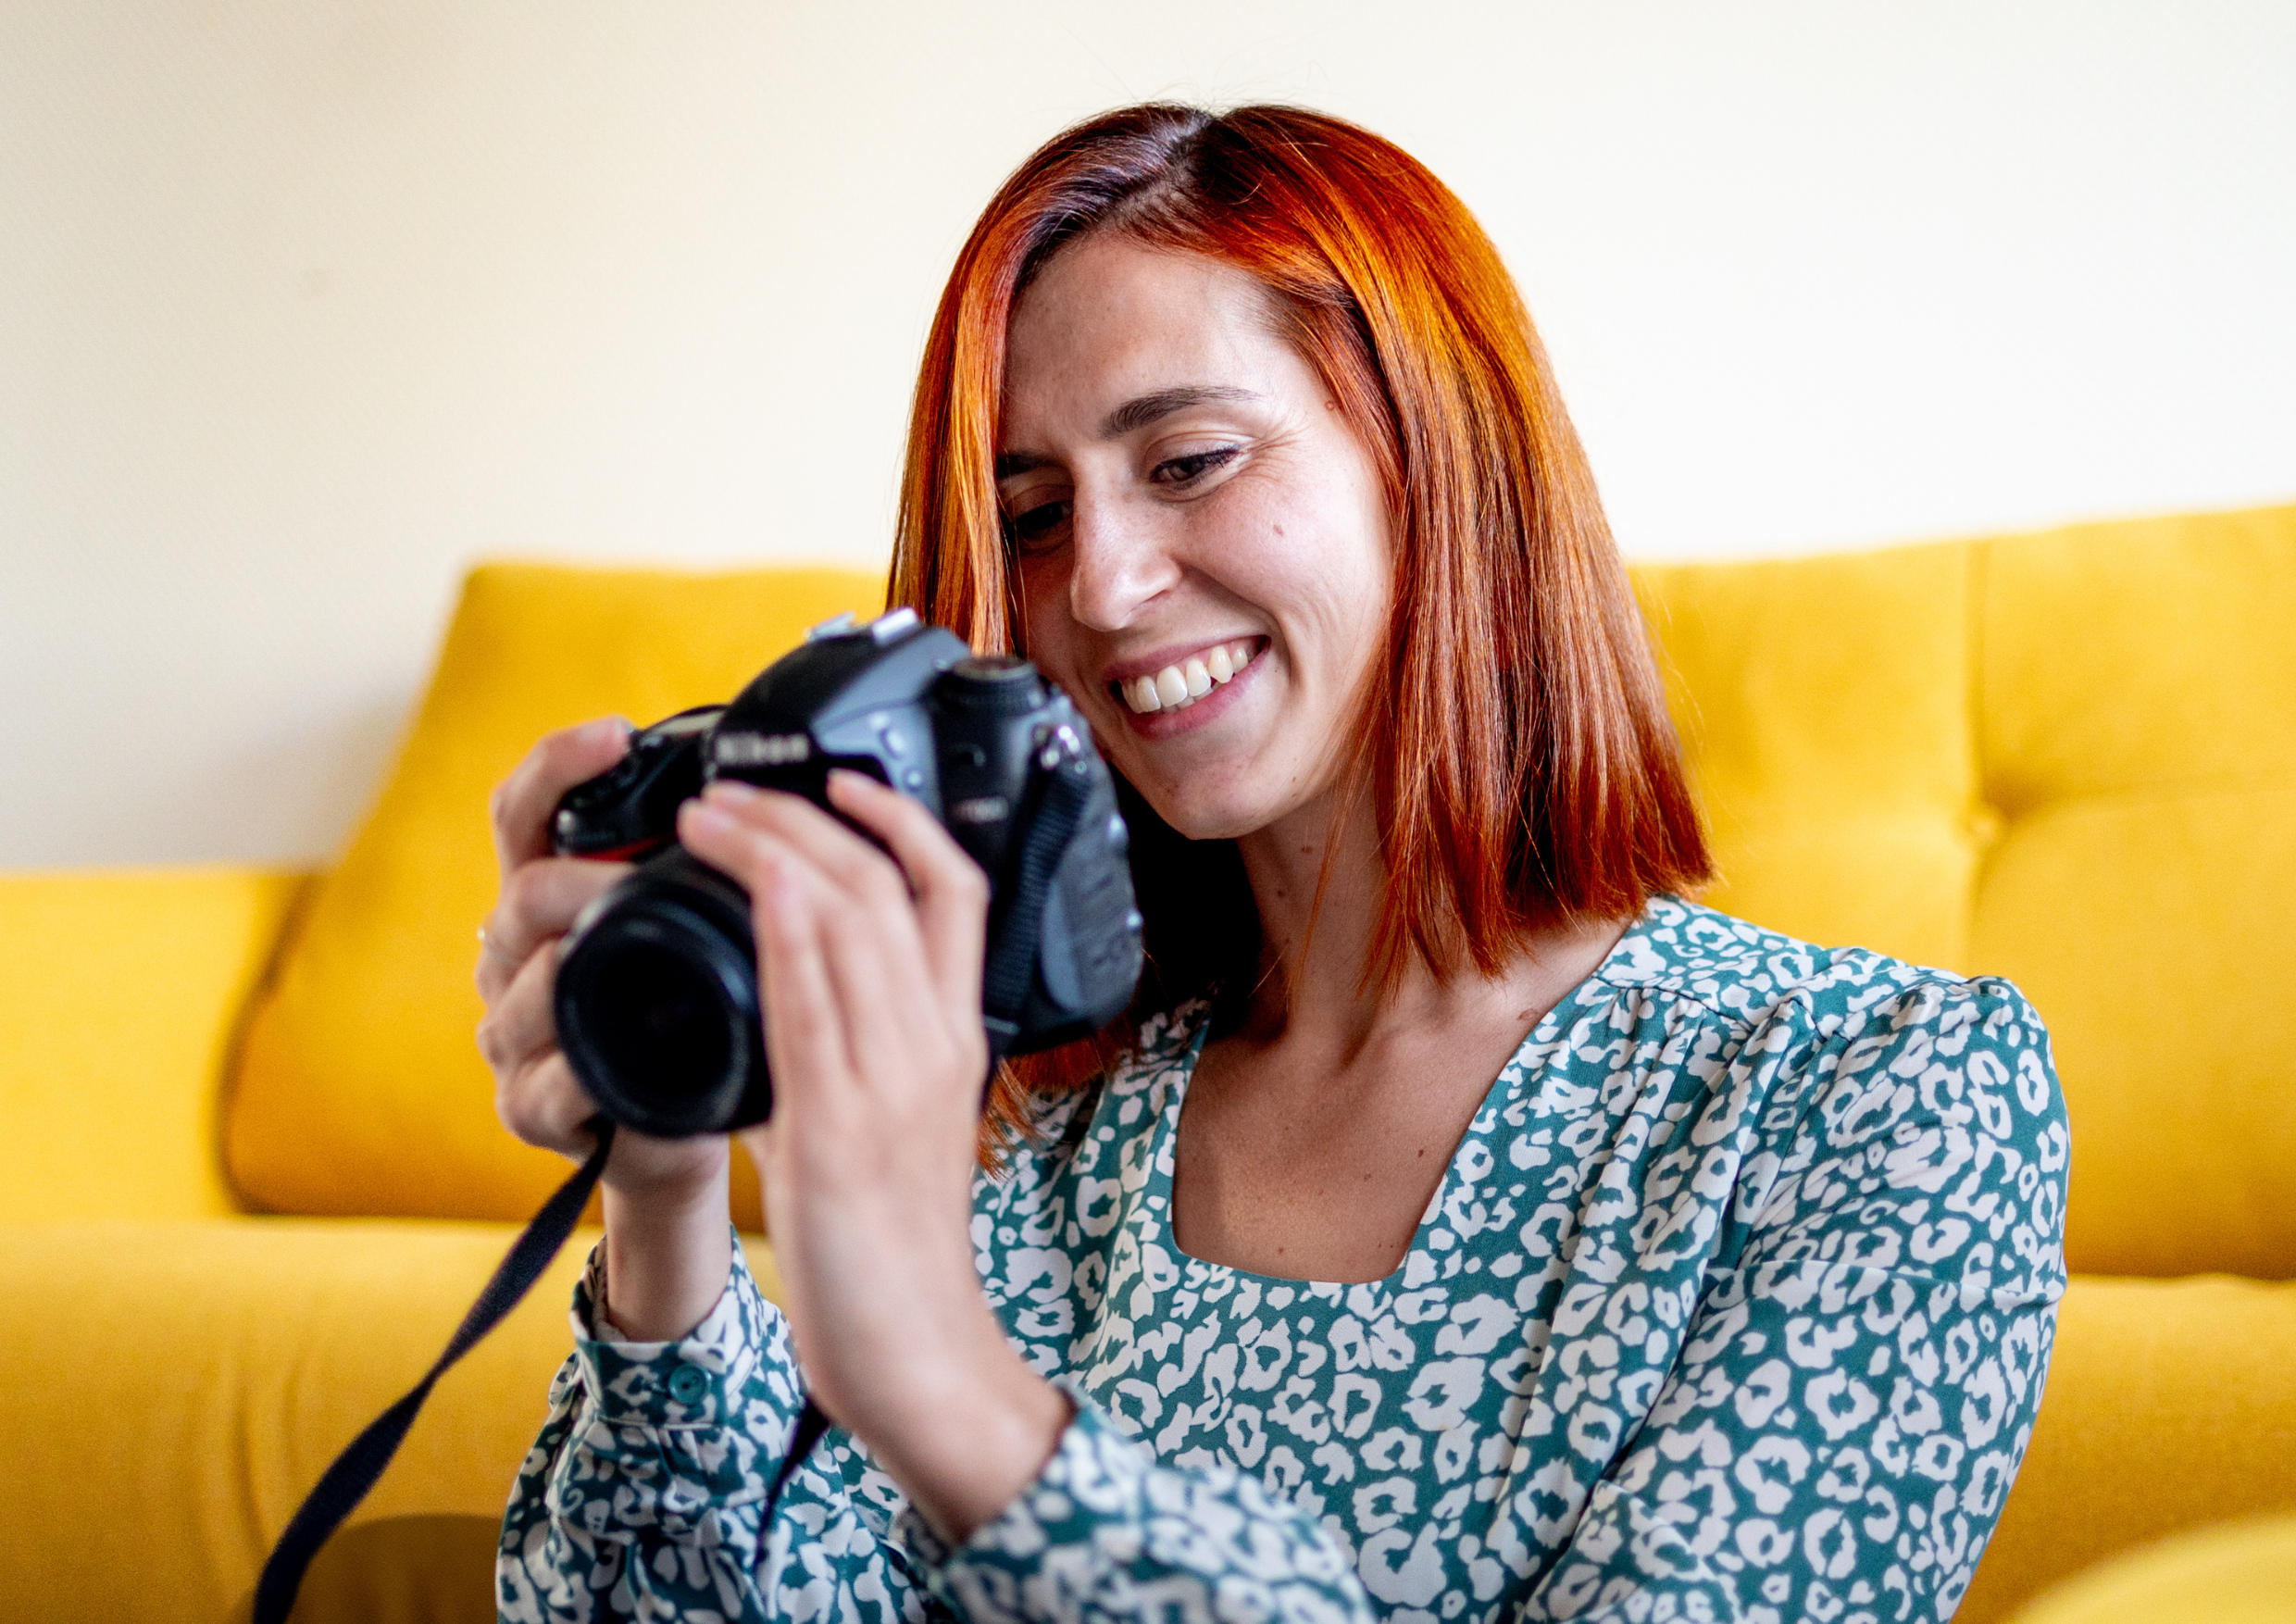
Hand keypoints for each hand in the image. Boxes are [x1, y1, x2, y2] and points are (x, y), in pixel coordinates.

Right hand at [477, 717, 731, 1337]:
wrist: (683, 1132)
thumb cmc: (694, 1020)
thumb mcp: (695, 928)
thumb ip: (703, 870)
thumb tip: (772, 796)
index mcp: (557, 896)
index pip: (529, 809)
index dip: (560, 764)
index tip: (615, 732)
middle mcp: (518, 954)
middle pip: (521, 889)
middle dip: (586, 879)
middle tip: (645, 878)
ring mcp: (514, 1031)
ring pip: (523, 985)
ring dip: (576, 969)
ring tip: (624, 952)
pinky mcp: (529, 1105)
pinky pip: (544, 1084)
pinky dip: (580, 1076)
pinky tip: (611, 1071)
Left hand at [678, 770, 1068, 1538]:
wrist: (916, 1353)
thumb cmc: (893, 1249)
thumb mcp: (882, 1125)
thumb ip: (841, 1053)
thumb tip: (764, 994)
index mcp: (951, 1040)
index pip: (953, 894)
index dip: (904, 821)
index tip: (845, 779)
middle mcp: (932, 1046)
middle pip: (893, 886)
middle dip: (808, 816)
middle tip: (732, 788)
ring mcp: (891, 1083)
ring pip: (853, 922)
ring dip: (776, 849)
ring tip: (707, 816)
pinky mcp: (840, 1131)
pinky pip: (815, 1003)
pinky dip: (786, 928)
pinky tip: (752, 886)